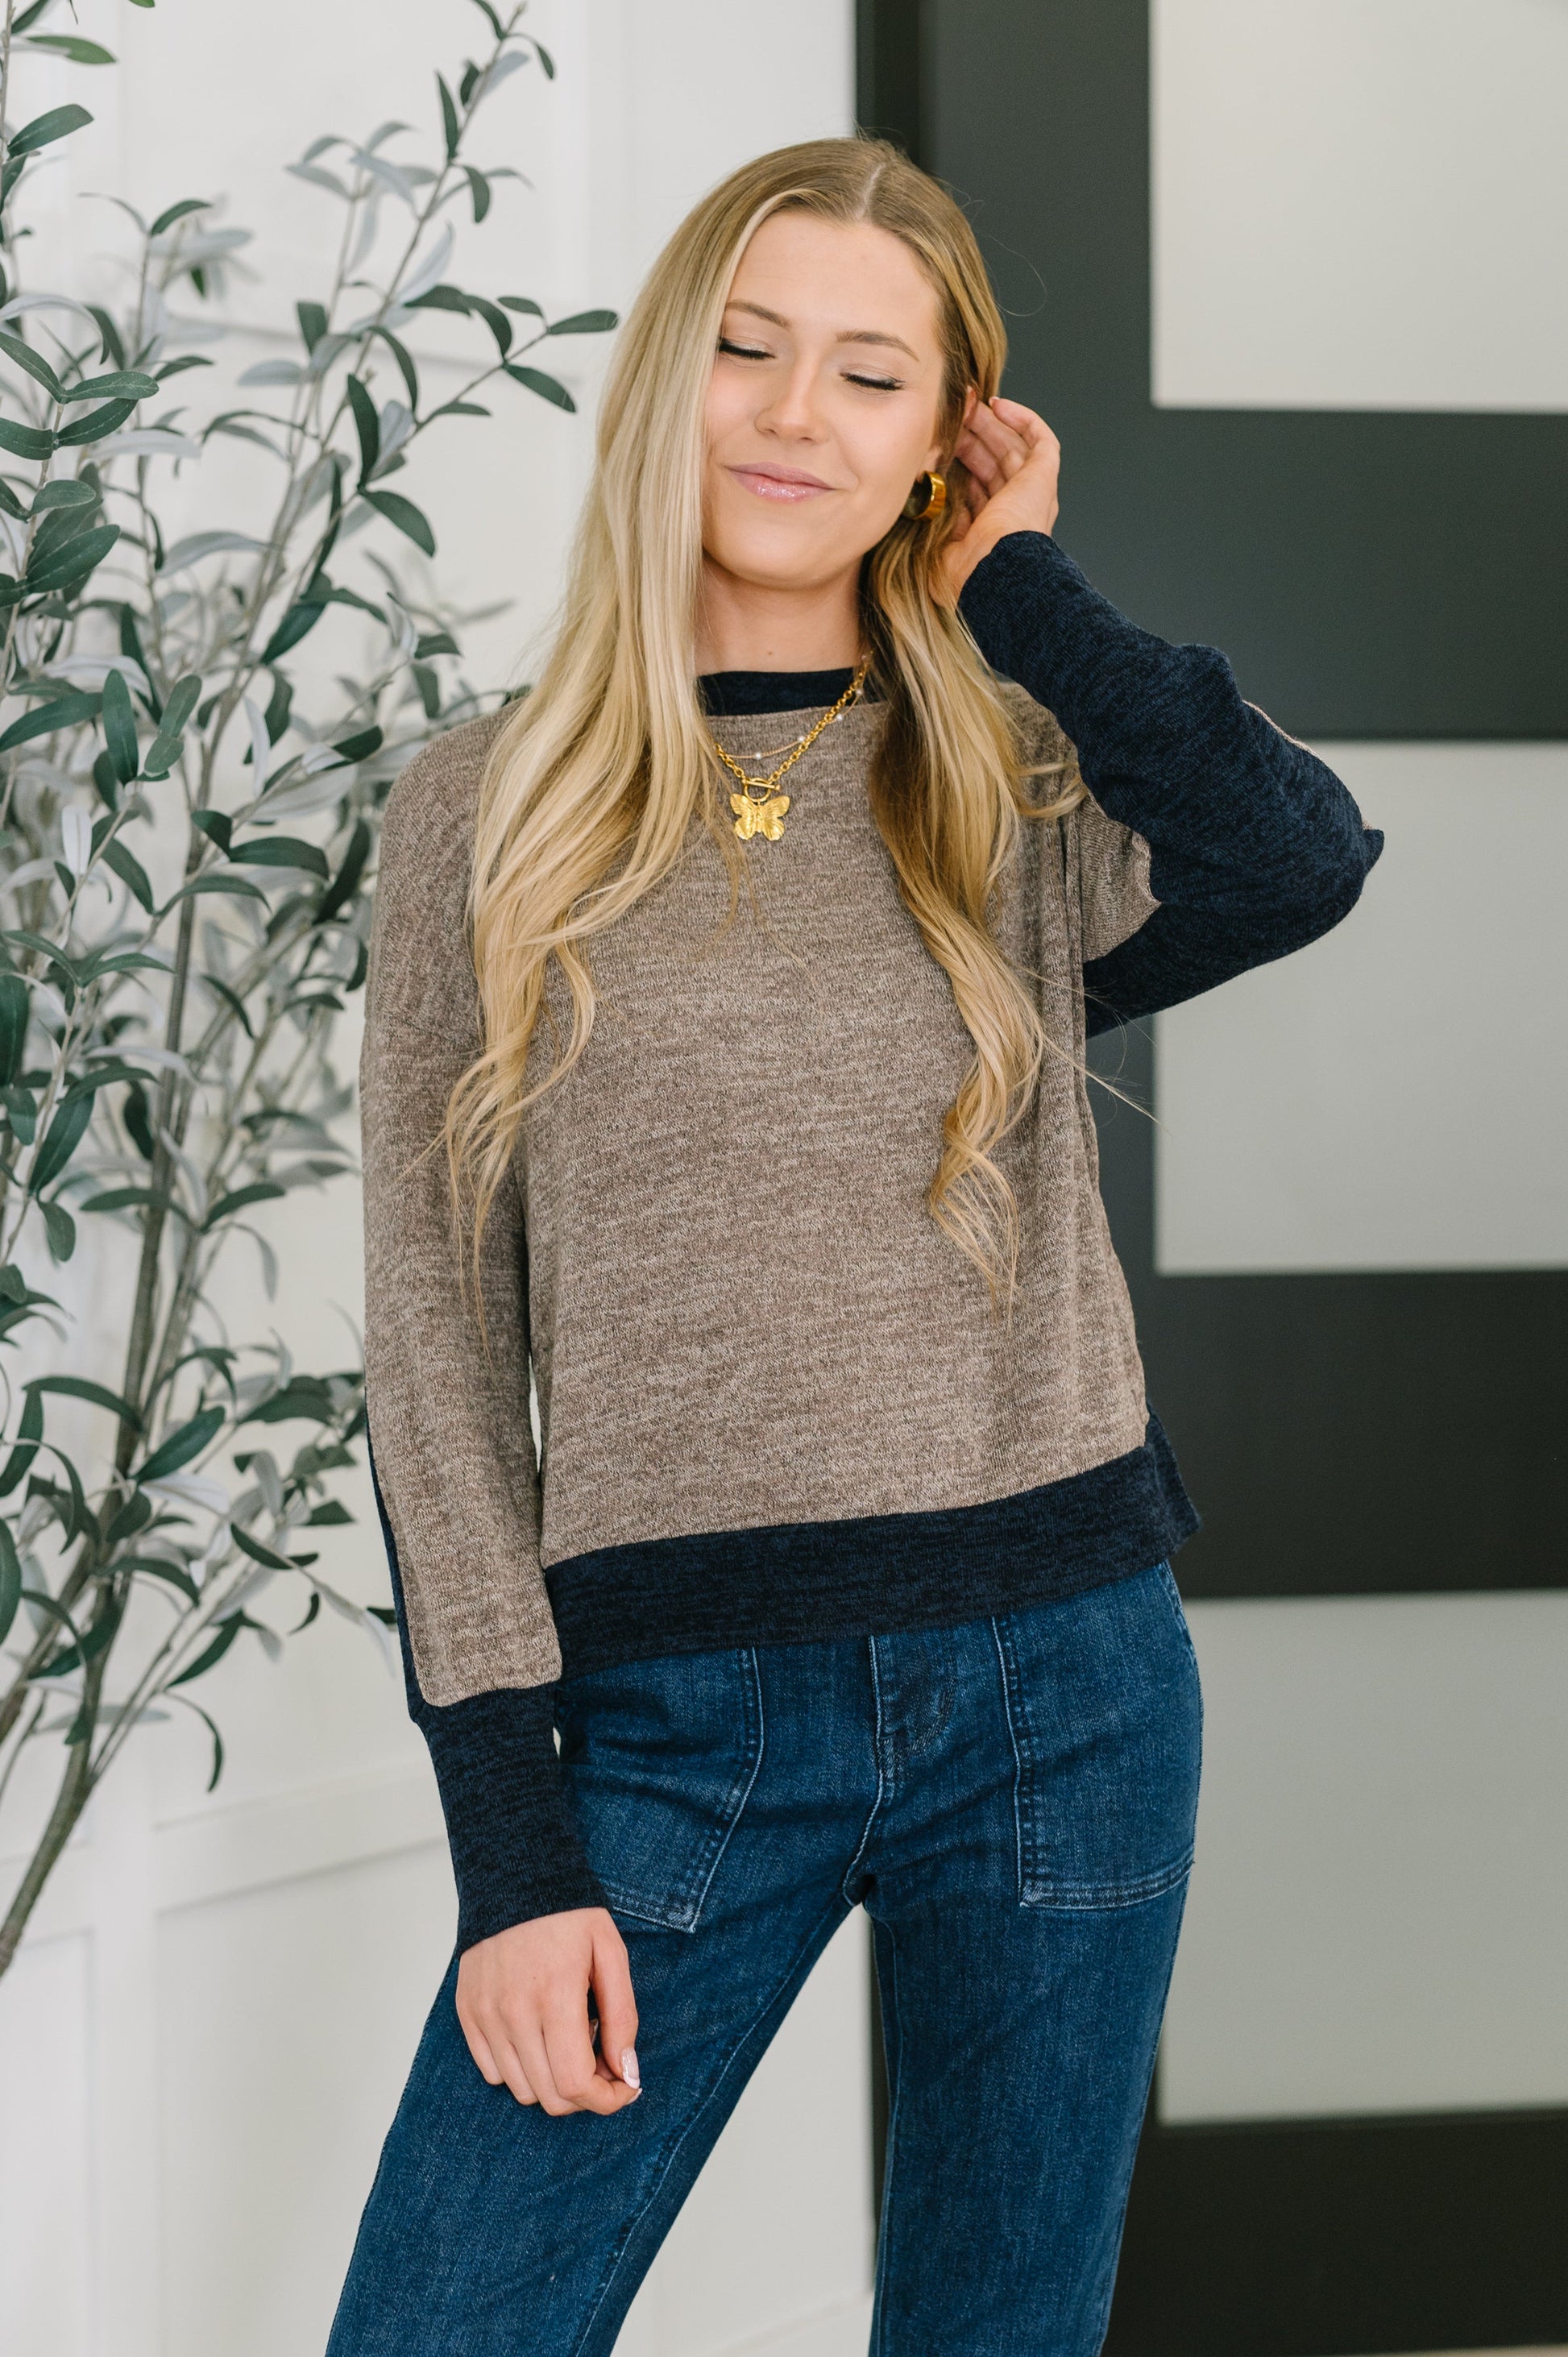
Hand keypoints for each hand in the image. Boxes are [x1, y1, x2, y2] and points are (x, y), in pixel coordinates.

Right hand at [456, 1905, 640, 2115]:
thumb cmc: (569, 1915)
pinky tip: (538, 2034)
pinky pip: (493, 2072)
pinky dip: (520, 2068)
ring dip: (553, 2081)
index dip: (607, 2100)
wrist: (513, 1878)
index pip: (576, 2084)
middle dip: (585, 2093)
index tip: (624, 2087)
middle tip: (602, 2062)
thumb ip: (622, 2017)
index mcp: (555, 1996)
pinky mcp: (468, 2014)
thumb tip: (627, 2074)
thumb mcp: (610, 1954)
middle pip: (550, 2096)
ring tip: (568, 2039)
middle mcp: (514, 2013)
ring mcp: (486, 2015)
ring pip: (521, 2090)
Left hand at [939, 395, 1061, 600]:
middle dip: (972, 436)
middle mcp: (1016, 510)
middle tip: (952, 415)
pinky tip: (998, 405)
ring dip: (990, 423)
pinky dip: (1023, 419)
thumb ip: (935, 523)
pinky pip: (1040, 439)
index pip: (976, 486)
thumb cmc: (968, 573)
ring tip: (968, 403)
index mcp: (992, 530)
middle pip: (993, 461)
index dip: (959, 462)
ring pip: (1012, 446)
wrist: (996, 571)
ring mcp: (1032, 492)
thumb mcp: (938, 548)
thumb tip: (923, 498)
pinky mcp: (1043, 476)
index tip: (939, 443)